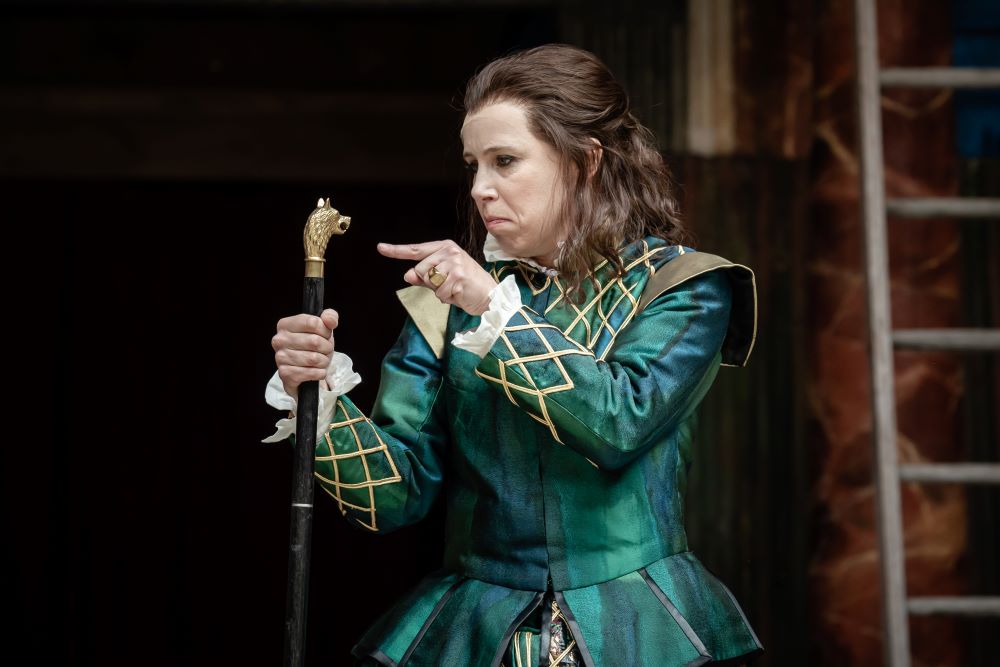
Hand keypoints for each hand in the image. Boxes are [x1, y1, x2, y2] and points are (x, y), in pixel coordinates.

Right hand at [272, 308, 338, 397]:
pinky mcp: (285, 374)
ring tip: (320, 360)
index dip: (325, 331)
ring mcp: (280, 357)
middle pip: (315, 341)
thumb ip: (329, 317)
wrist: (305, 369)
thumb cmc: (313, 346)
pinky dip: (320, 373)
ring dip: (324, 361)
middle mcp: (279, 340)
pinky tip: (316, 370)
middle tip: (324, 350)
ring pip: (314, 358)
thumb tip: (330, 320)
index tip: (325, 335)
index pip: (313, 323)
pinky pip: (312, 373)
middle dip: (326, 348)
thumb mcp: (323, 329)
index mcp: (285, 325)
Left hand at [377, 240, 496, 315]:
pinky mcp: (458, 276)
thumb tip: (407, 275)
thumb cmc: (466, 287)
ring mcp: (454, 263)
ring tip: (455, 289)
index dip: (396, 250)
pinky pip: (439, 292)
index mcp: (444, 247)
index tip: (380, 248)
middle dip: (430, 283)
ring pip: (428, 281)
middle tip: (449, 285)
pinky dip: (448, 298)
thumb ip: (424, 277)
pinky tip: (460, 294)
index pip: (416, 249)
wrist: (491, 296)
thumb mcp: (443, 279)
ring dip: (439, 291)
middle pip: (419, 270)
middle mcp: (449, 251)